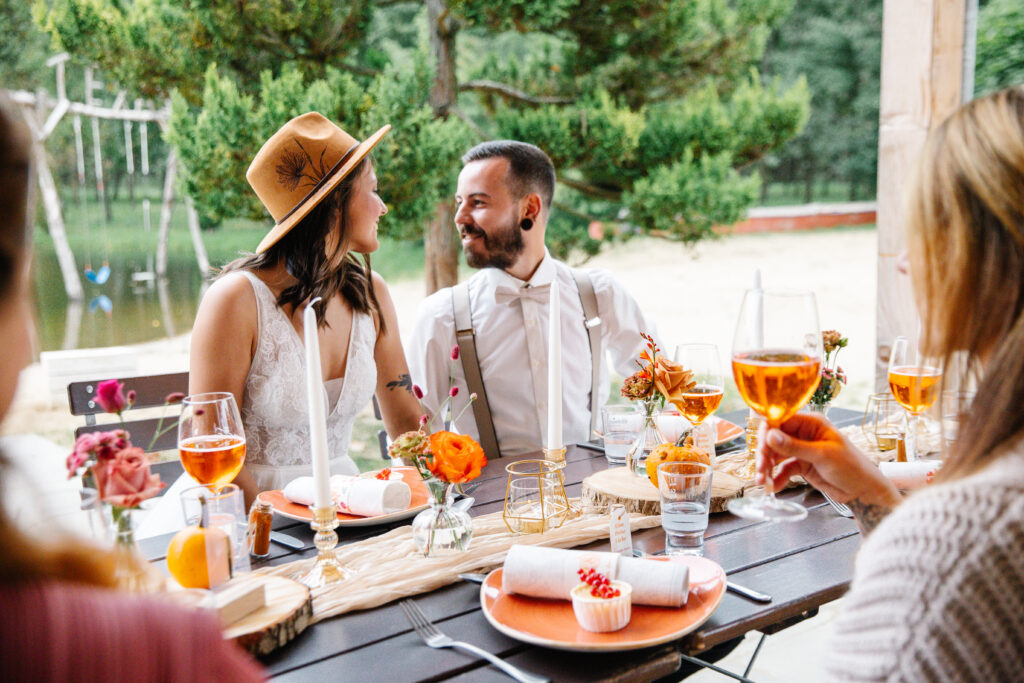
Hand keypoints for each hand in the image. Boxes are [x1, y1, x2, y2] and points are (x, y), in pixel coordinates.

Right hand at [757, 413, 899, 507]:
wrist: (864, 491)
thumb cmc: (852, 467)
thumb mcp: (823, 455)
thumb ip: (794, 446)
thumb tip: (770, 435)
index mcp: (812, 423)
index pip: (780, 420)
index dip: (767, 432)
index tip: (760, 446)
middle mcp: (804, 434)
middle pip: (774, 438)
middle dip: (764, 453)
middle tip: (760, 468)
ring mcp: (801, 450)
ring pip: (775, 454)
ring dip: (767, 467)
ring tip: (762, 481)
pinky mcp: (801, 465)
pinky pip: (782, 468)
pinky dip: (776, 477)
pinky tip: (773, 486)